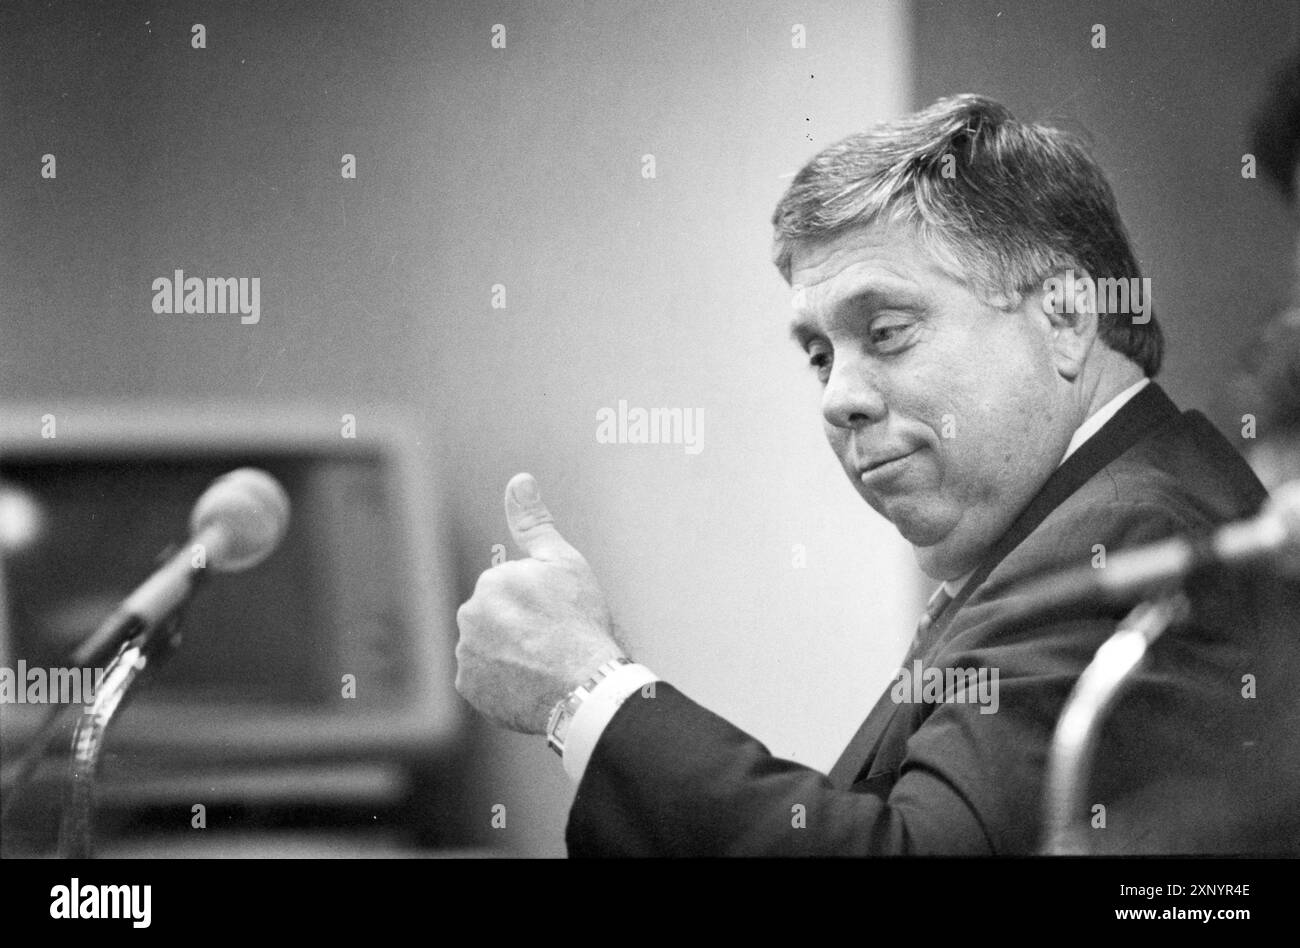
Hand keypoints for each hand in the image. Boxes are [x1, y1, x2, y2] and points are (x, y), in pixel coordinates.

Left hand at [454, 473, 625, 733]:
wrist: (584, 685)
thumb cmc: (581, 622)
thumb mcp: (564, 562)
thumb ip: (534, 521)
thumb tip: (519, 480)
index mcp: (491, 580)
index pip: (513, 590)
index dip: (541, 603)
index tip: (560, 616)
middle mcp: (469, 615)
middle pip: (497, 618)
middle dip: (520, 627)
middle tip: (554, 642)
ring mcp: (467, 654)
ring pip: (489, 649)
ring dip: (511, 655)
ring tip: (545, 666)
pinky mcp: (470, 688)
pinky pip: (485, 681)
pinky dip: (503, 683)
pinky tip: (531, 684)